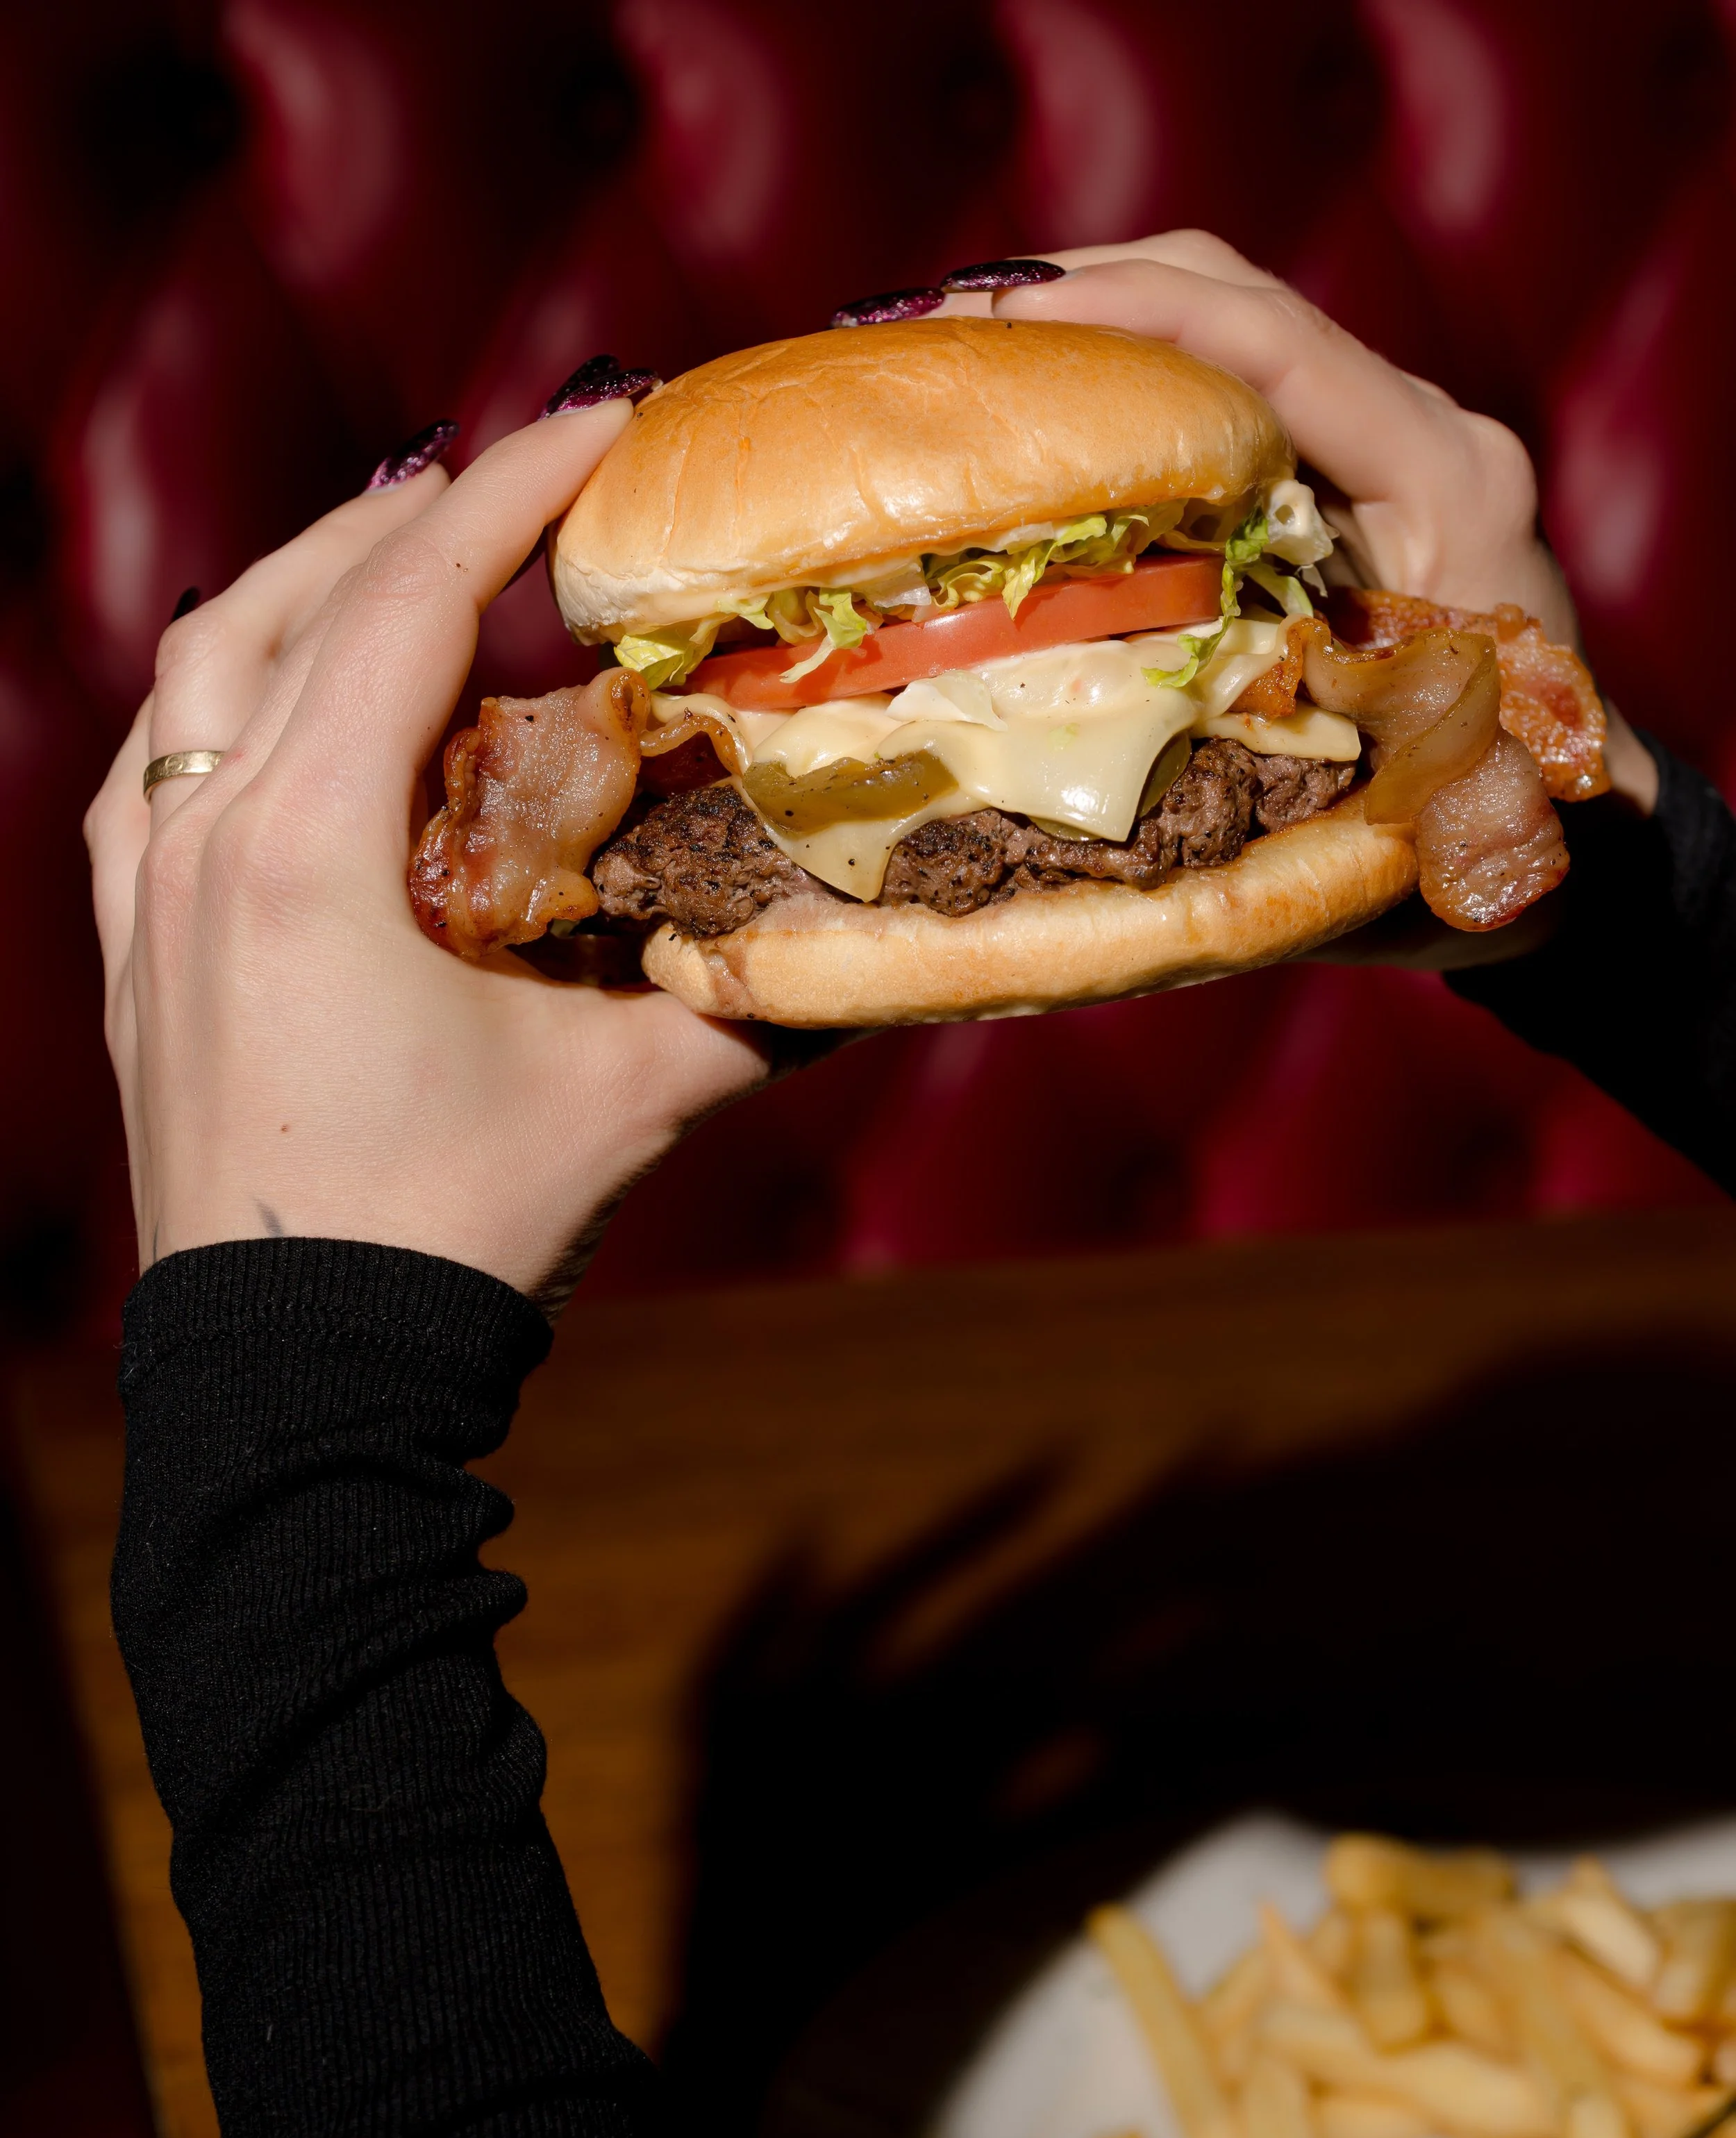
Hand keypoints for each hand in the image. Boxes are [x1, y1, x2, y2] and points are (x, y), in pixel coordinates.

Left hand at [86, 406, 801, 1311]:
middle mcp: (198, 836)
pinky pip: (160, 753)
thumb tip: (879, 934)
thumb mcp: (630, 1101)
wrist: (300, 1384)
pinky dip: (239, 683)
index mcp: (307, 848)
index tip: (604, 417)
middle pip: (295, 597)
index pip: (409, 601)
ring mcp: (140, 887)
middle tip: (536, 483)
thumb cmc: (454, 1233)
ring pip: (208, 660)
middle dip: (423, 513)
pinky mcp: (128, 940)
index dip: (515, 489)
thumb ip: (756, 999)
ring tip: (418, 558)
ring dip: (316, 583)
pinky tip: (298, 695)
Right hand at [965, 231, 1656, 821]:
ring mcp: (1390, 433)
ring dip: (1095, 318)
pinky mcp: (1353, 457)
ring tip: (964, 347)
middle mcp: (1424, 429)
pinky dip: (1129, 370)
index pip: (1278, 347)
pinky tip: (1036, 400)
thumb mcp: (1370, 768)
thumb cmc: (1487, 802)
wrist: (1579, 799)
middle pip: (1240, 294)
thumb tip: (1067, 713)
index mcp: (1444, 481)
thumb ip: (1252, 724)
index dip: (1138, 315)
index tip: (1003, 317)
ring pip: (1229, 319)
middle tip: (947, 322)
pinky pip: (1229, 377)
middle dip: (1087, 287)